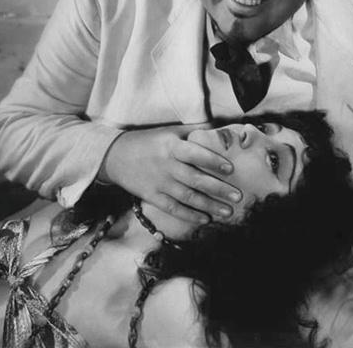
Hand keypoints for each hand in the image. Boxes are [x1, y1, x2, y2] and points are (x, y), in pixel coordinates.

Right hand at [98, 124, 241, 223]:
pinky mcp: (151, 196)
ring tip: (228, 212)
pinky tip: (205, 220)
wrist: (114, 156)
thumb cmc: (148, 141)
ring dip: (209, 206)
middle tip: (238, 197)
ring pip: (187, 197)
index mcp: (172, 146)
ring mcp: (159, 183)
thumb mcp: (169, 132)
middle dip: (218, 189)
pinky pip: (173, 208)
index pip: (196, 154)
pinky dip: (189, 215)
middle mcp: (166, 165)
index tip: (231, 169)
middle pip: (196, 179)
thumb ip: (193, 133)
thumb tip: (221, 132)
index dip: (213, 161)